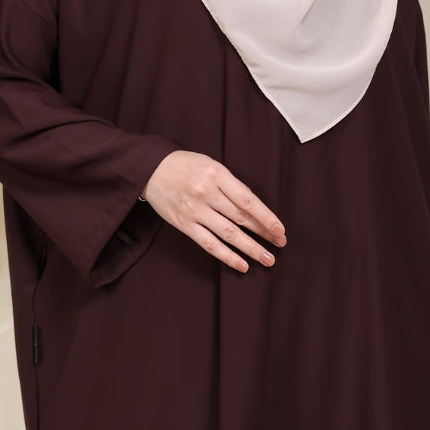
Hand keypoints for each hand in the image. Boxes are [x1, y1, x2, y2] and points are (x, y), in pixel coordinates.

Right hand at [141, 151, 285, 271]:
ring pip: (229, 234)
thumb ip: (230, 184)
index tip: (280, 229)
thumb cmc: (184, 165)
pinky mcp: (185, 225)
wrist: (149, 169)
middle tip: (280, 244)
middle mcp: (207, 193)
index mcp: (217, 174)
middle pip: (242, 218)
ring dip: (251, 248)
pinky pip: (209, 244)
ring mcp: (195, 211)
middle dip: (264, 233)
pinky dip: (227, 256)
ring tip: (267, 259)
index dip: (266, 217)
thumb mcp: (211, 164)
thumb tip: (253, 208)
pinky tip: (242, 264)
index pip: (248, 200)